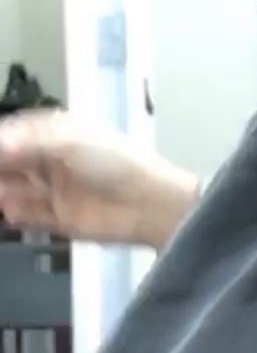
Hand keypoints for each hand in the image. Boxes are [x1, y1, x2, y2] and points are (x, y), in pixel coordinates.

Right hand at [0, 110, 199, 250]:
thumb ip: (28, 143)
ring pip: (14, 189)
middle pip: (11, 161)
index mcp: (58, 133)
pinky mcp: (57, 219)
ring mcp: (54, 190)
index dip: (1, 140)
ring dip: (2, 191)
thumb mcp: (70, 142)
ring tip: (0, 193)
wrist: (147, 204)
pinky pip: (27, 216)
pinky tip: (9, 212)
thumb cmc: (112, 163)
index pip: (16, 133)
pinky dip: (15, 213)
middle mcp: (52, 159)